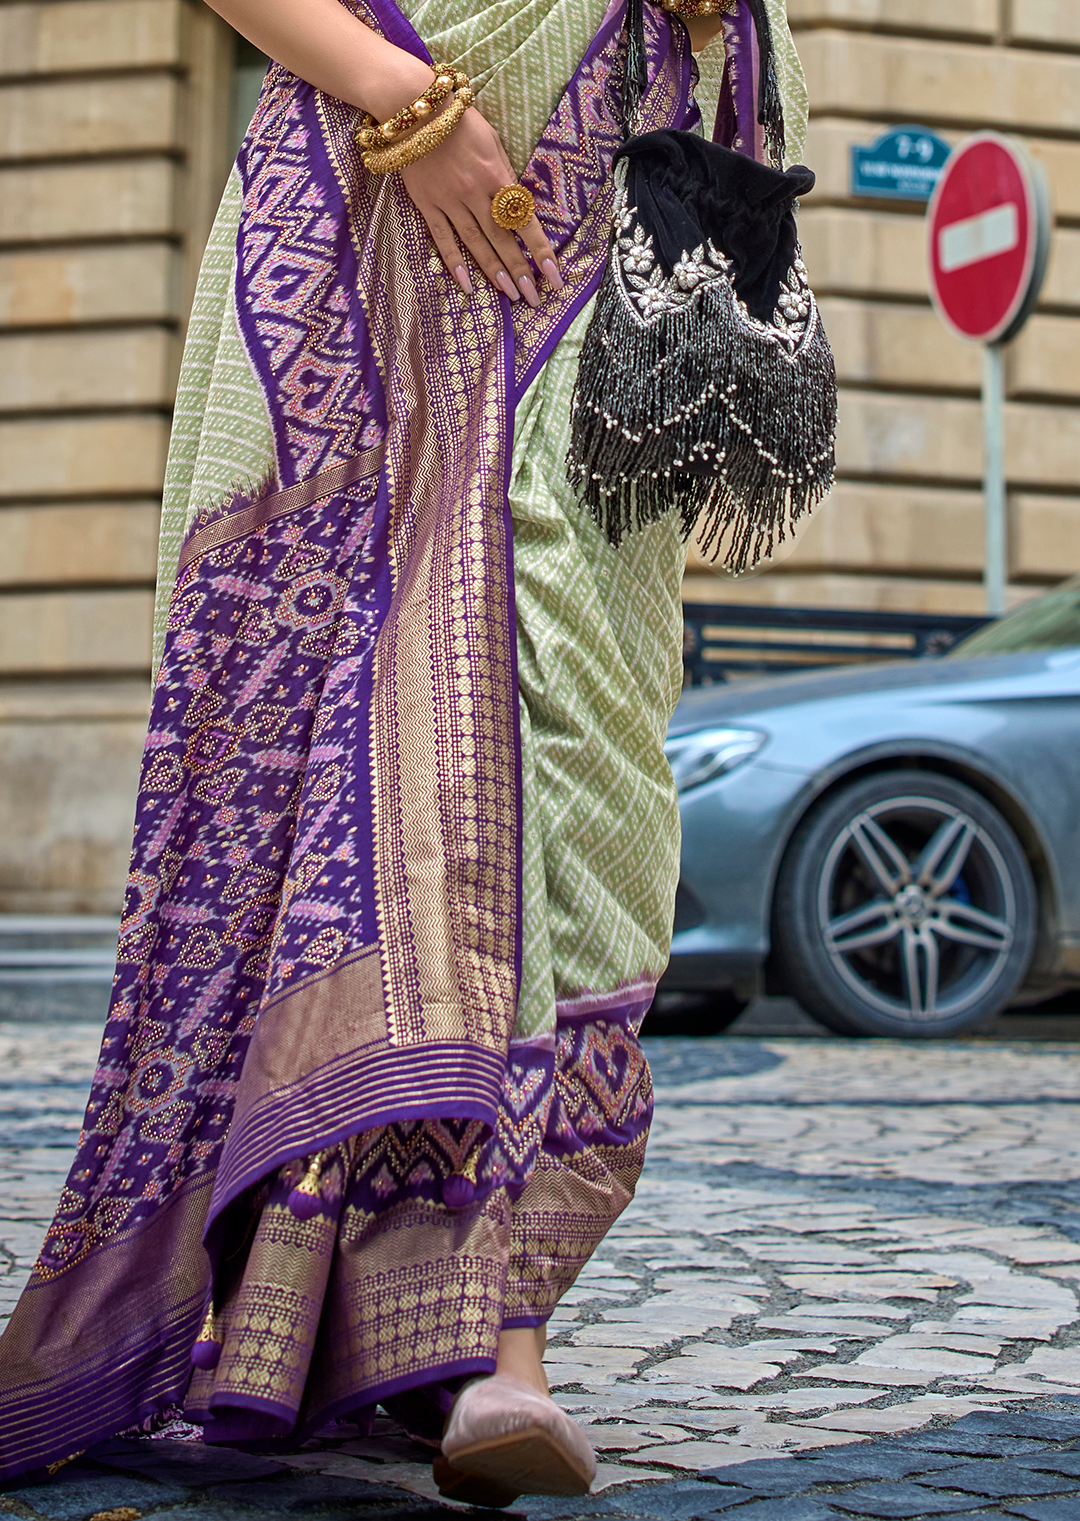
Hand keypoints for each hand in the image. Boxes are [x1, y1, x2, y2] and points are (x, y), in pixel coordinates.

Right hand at [400, 105, 562, 306]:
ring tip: (510, 295)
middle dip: (520, 270)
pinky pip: (443, 238)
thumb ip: (505, 174)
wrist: (415, 110)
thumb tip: (518, 206)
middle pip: (502, 239)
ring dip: (494, 272)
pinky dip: (455, 263)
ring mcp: (450, 200)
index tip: (554, 276)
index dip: (540, 250)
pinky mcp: (427, 204)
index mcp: (497, 175)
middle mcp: (476, 192)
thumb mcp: (493, 141)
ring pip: (476, 243)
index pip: (524, 220)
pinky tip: (468, 284)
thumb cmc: (459, 122)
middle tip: (534, 299)